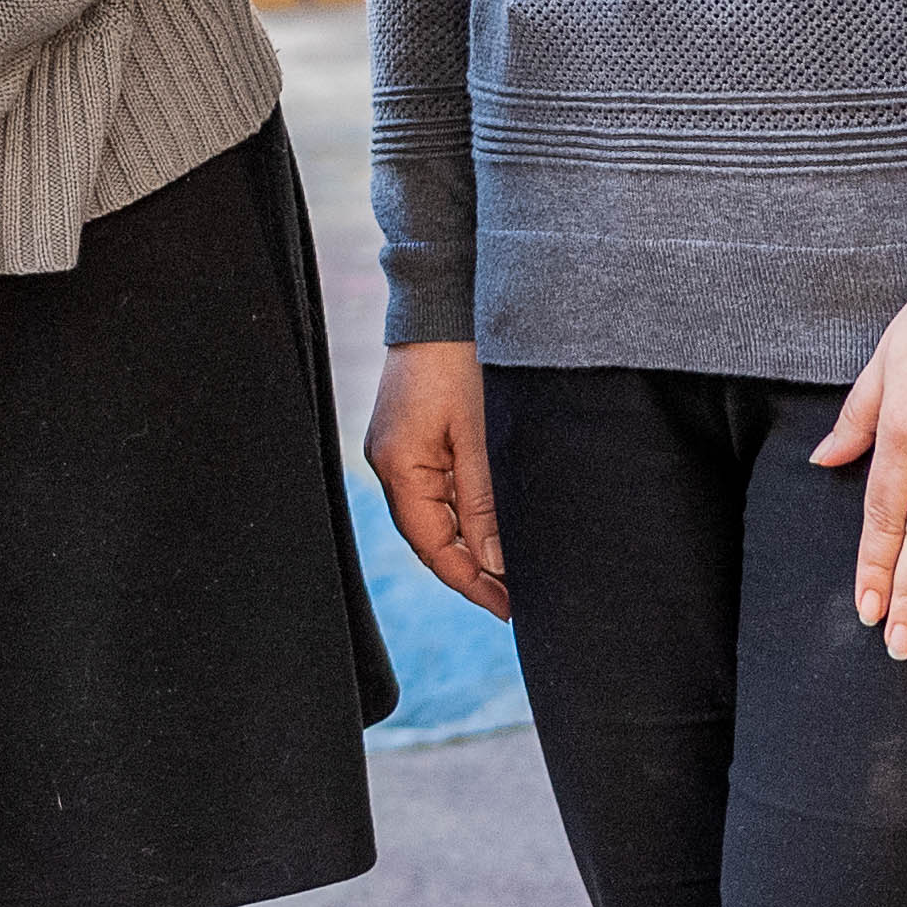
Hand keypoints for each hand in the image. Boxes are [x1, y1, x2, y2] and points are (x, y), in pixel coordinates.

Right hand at [365, 342, 507, 614]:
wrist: (447, 297)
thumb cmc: (466, 360)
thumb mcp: (485, 436)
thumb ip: (488, 504)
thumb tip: (496, 565)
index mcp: (398, 464)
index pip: (432, 545)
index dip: (470, 582)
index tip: (508, 609)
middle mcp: (388, 460)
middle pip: (430, 534)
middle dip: (472, 568)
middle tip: (518, 596)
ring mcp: (397, 446)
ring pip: (435, 512)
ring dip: (471, 540)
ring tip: (513, 566)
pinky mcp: (412, 432)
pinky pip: (436, 486)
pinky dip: (465, 510)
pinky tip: (494, 521)